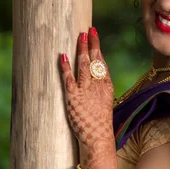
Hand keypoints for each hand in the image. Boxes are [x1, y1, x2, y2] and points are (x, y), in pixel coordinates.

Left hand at [60, 27, 114, 156]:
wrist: (98, 138)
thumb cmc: (100, 124)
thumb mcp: (104, 104)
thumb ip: (99, 91)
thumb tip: (94, 82)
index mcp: (106, 87)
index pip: (102, 63)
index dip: (98, 48)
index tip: (94, 35)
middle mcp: (97, 86)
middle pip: (94, 60)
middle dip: (91, 44)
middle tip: (88, 30)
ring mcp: (85, 91)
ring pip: (83, 65)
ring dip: (81, 50)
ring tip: (80, 36)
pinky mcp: (73, 98)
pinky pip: (69, 79)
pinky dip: (65, 67)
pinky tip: (63, 56)